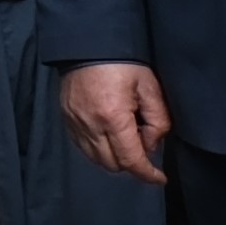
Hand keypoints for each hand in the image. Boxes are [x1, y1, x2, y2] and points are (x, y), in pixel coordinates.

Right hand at [61, 62, 172, 184]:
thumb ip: (157, 120)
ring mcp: (75, 125)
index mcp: (113, 118)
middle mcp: (90, 127)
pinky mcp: (67, 121)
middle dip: (131, 163)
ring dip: (114, 158)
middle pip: (113, 164)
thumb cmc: (123, 64)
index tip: (159, 178)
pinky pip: (84, 148)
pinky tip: (108, 134)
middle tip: (142, 142)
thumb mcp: (149, 87)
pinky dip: (99, 149)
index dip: (147, 173)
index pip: (131, 159)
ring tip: (125, 137)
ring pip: (96, 160)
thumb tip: (152, 145)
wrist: (87, 46)